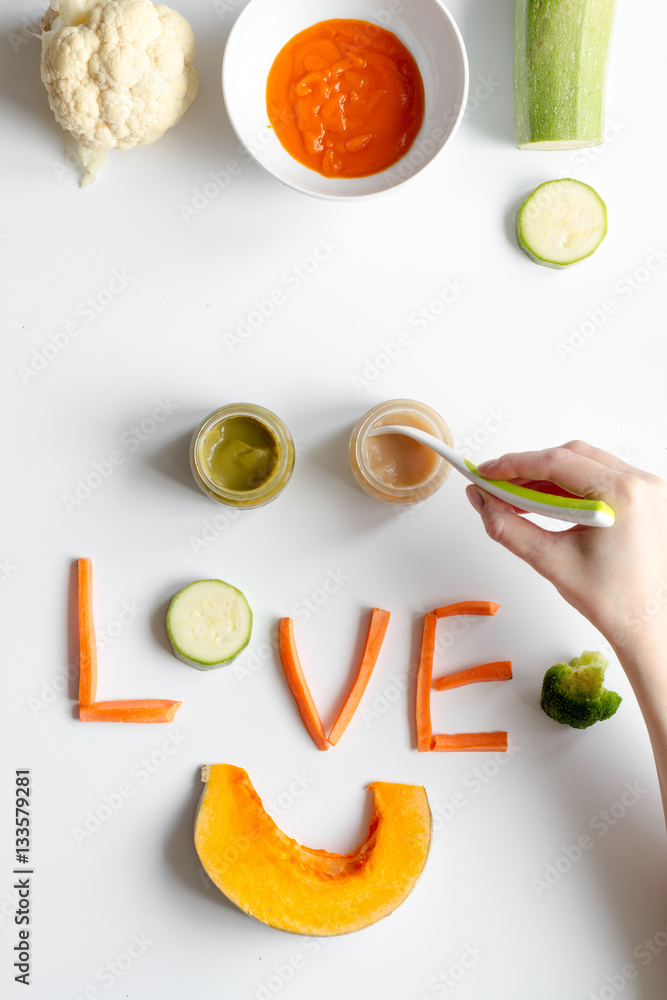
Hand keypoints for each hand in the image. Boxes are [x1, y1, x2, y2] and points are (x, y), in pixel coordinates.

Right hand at [466, 440, 666, 657]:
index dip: (514, 465)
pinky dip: (568, 486)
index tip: (487, 472)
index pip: (557, 463)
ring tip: (516, 497)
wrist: (647, 623)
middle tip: (496, 485)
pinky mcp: (645, 498)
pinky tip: (544, 501)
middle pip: (571, 456)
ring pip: (584, 464)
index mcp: (623, 495)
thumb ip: (508, 528)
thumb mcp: (551, 561)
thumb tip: (482, 502)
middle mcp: (641, 484)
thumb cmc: (614, 600)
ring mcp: (647, 490)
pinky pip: (600, 477)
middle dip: (528, 469)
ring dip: (547, 477)